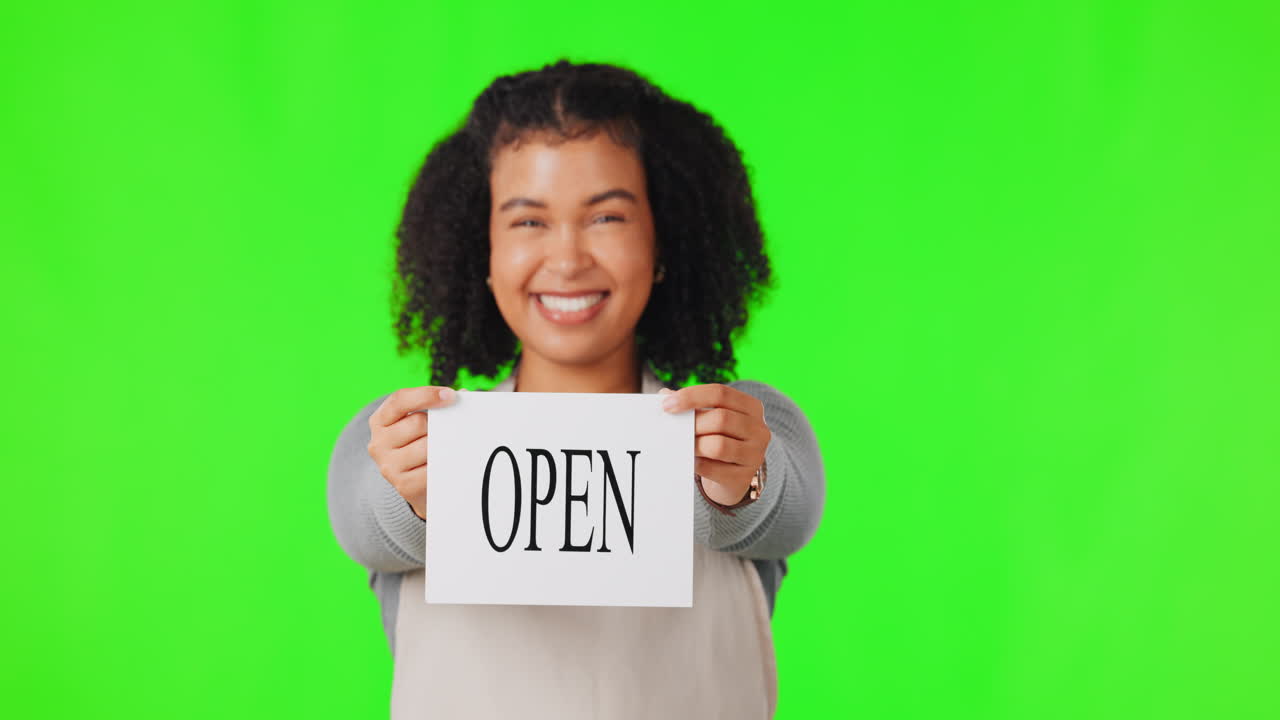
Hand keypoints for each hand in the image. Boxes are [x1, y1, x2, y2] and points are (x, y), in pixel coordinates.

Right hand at [367, 386, 457, 518]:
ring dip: (444, 445)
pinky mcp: (404, 485)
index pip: (399, 400)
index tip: (450, 395)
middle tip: (449, 429)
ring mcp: (389, 466)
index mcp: (380, 421)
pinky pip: (433, 469)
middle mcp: (378, 443)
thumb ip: (436, 406)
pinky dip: (445, 464)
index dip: (425, 395)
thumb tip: (465, 397)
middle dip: (439, 424)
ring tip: (448, 447)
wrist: (413, 483)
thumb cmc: (420, 443)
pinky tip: (447, 462)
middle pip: (418, 423)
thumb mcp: (420, 422)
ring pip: (427, 446)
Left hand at [661, 384, 769, 505]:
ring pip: (718, 445)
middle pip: (721, 418)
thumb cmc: (718, 439)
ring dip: (694, 445)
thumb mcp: (711, 419)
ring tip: (682, 446)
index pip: (721, 393)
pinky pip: (713, 469)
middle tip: (674, 430)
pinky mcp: (744, 477)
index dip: (692, 396)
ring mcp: (755, 454)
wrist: (733, 476)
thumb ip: (692, 405)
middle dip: (692, 424)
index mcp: (751, 407)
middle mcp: (759, 429)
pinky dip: (696, 464)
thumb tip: (664, 395)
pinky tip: (690, 461)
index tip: (666, 405)